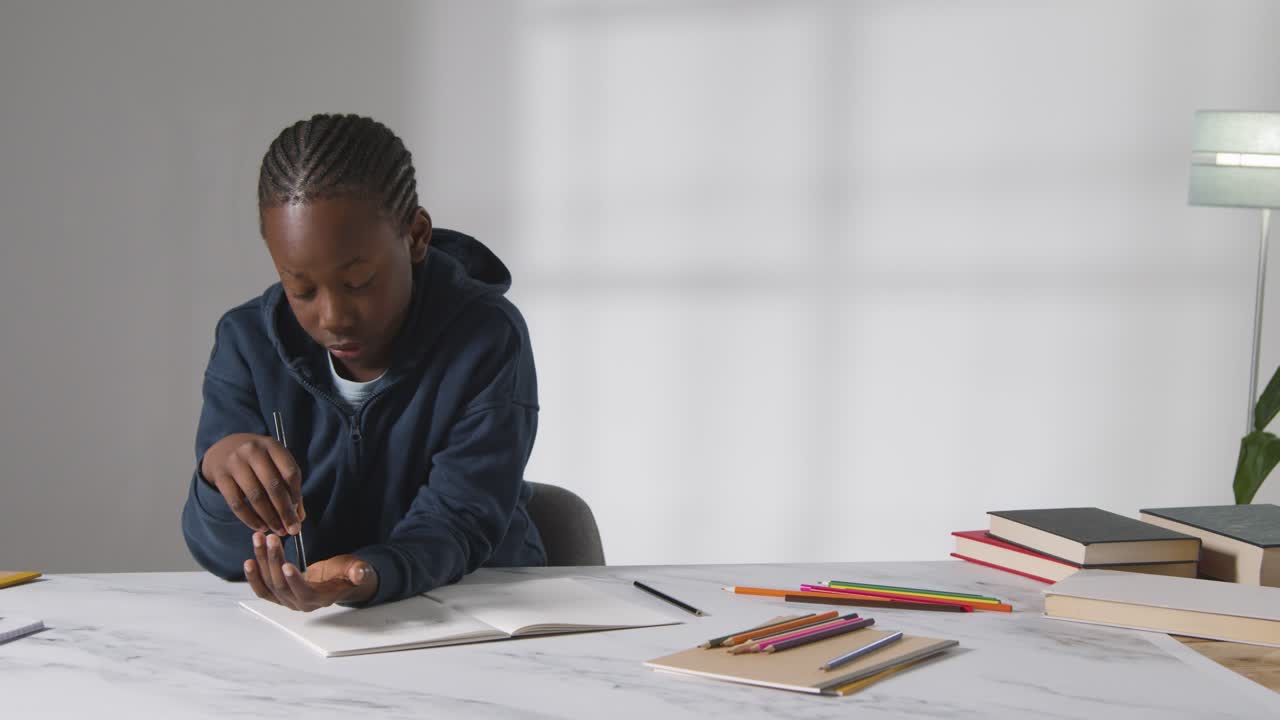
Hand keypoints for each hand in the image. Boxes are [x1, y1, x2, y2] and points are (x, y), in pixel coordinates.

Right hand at [202, 433, 304, 535]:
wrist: (222, 449)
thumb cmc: (257, 460)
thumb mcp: (274, 463)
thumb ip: (288, 486)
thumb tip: (299, 517)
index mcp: (272, 446)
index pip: (290, 472)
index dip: (297, 496)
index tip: (299, 514)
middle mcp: (253, 450)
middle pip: (273, 486)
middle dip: (285, 512)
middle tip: (292, 530)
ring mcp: (235, 462)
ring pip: (256, 496)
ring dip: (269, 518)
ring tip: (278, 531)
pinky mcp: (221, 476)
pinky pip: (237, 503)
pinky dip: (250, 519)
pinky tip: (260, 527)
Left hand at [244, 532, 377, 610]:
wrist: (337, 581)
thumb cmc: (346, 574)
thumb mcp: (357, 570)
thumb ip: (359, 572)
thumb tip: (359, 573)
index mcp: (320, 599)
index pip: (304, 593)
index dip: (294, 580)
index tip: (286, 564)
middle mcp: (300, 604)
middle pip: (281, 585)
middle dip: (273, 560)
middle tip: (270, 538)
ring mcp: (287, 600)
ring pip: (269, 584)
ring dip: (262, 561)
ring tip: (259, 539)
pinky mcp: (278, 594)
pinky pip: (263, 589)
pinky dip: (254, 576)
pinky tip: (250, 560)